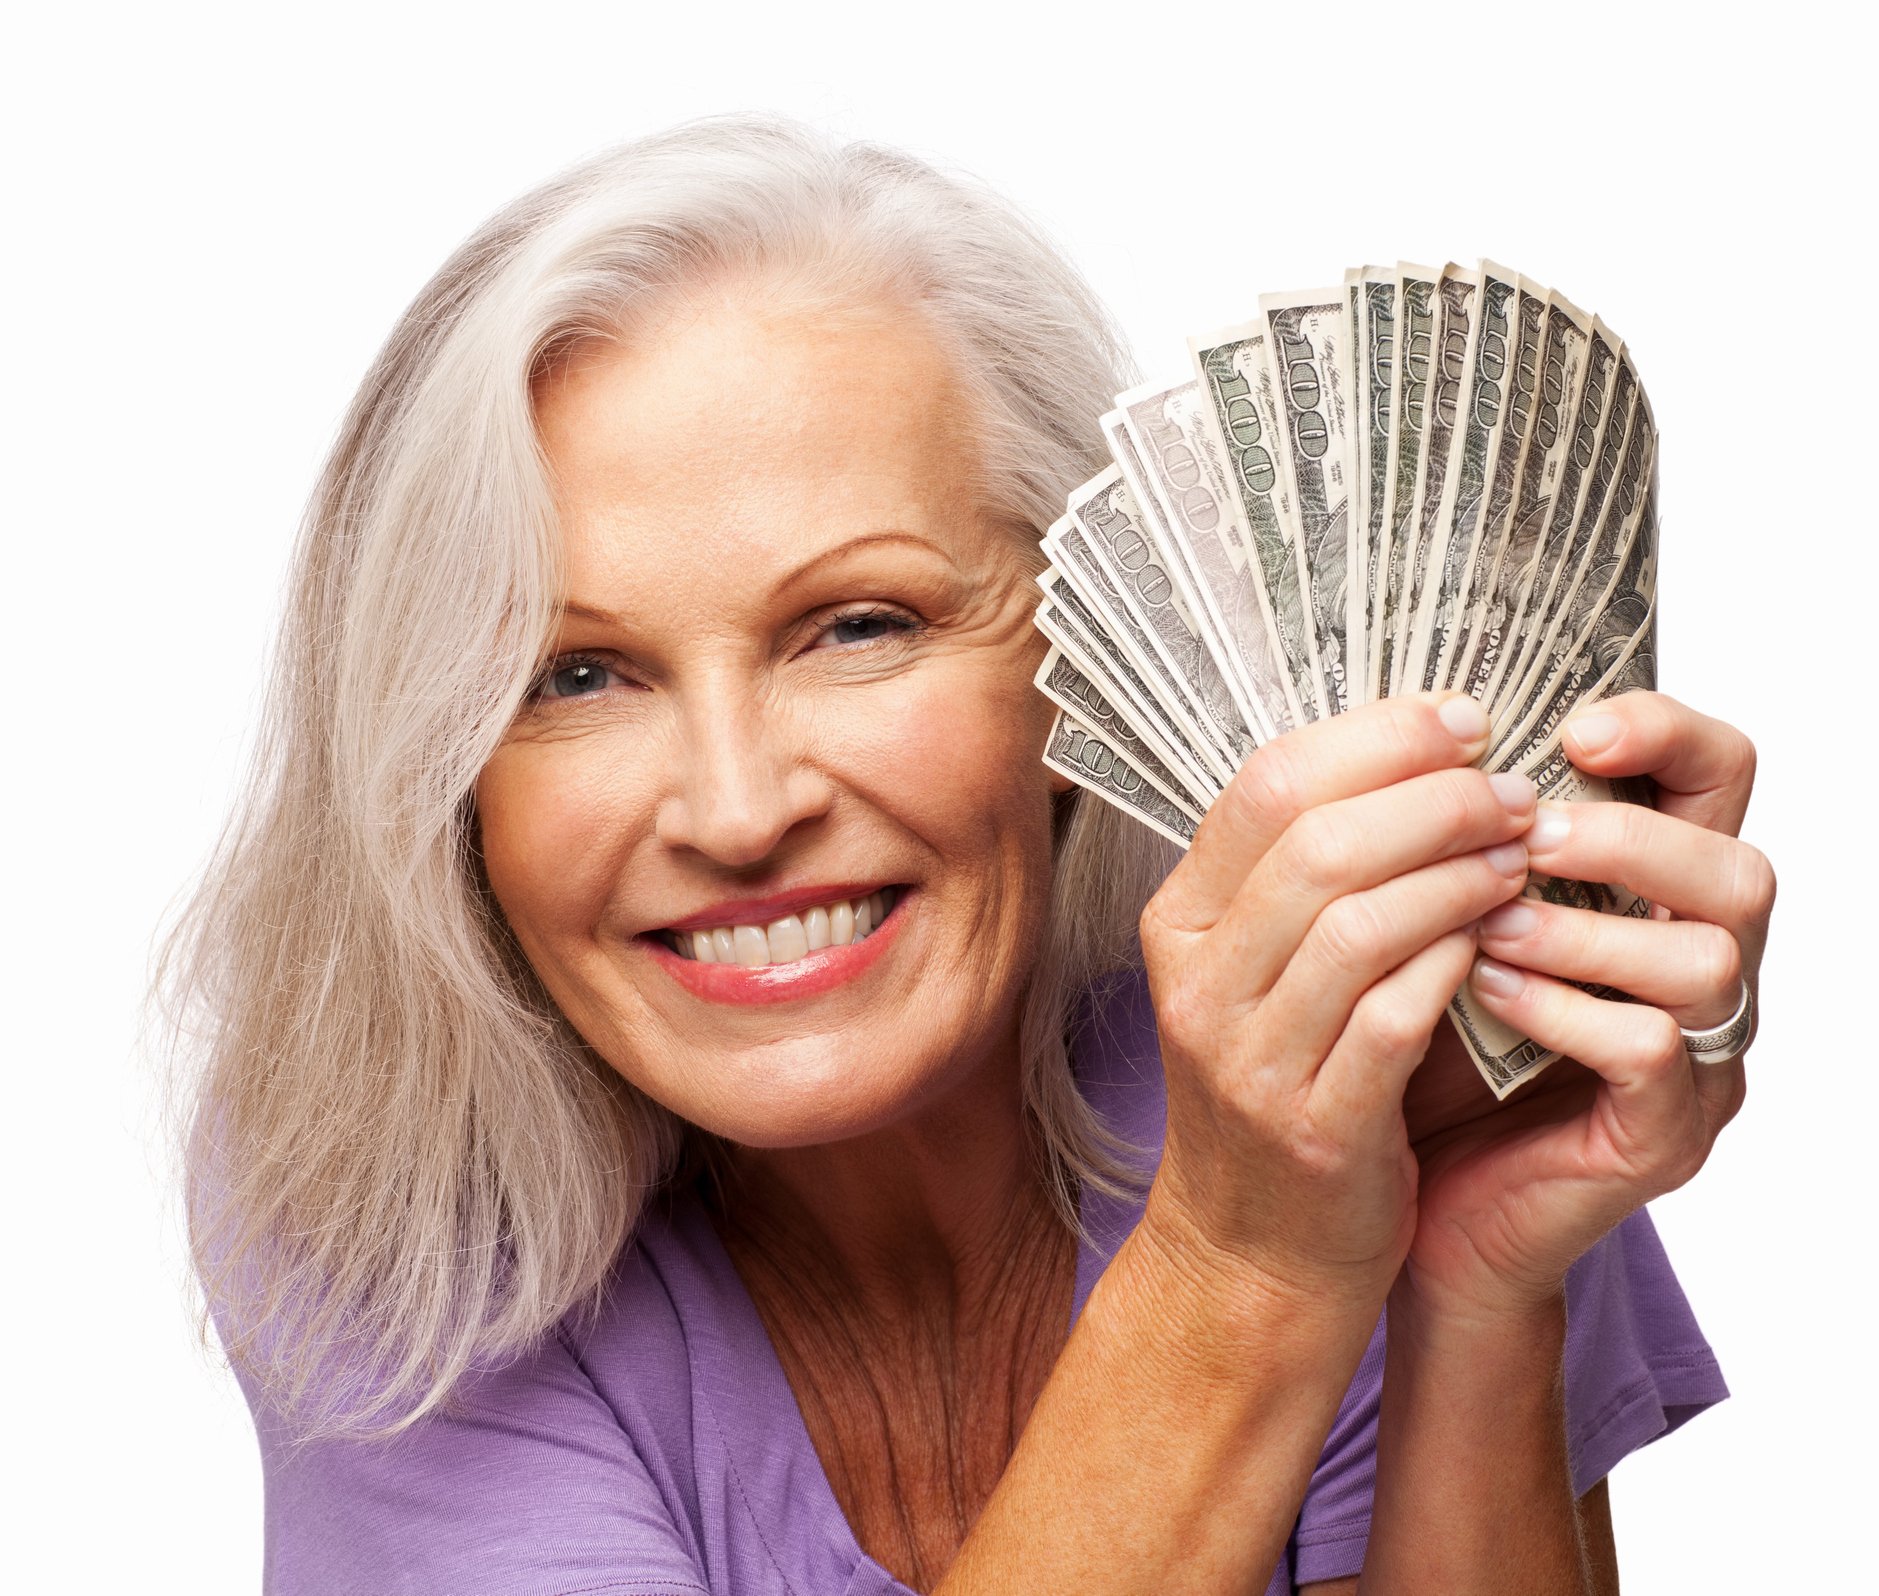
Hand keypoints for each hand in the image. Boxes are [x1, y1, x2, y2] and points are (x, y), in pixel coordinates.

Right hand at [1134, 693, 1533, 1319]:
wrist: (1252, 1253)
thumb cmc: (1276, 1089)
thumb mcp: (1254, 971)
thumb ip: (1305, 875)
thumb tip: (1410, 756)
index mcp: (1179, 923)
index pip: (1266, 786)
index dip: (1375, 736)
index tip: (1461, 718)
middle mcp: (1198, 983)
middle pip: (1316, 843)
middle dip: (1434, 797)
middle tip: (1512, 790)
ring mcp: (1249, 1061)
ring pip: (1359, 923)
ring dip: (1458, 874)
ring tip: (1522, 854)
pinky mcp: (1316, 1128)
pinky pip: (1396, 1016)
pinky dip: (1456, 960)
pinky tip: (1499, 936)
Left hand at [1398, 691, 1771, 1320]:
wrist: (1400, 1196)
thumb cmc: (1416, 1037)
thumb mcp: (1431, 913)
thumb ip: (1449, 834)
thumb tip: (1408, 722)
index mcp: (1649, 888)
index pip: (1713, 775)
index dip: (1667, 732)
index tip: (1573, 729)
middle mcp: (1698, 963)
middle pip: (1740, 866)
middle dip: (1630, 837)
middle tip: (1526, 837)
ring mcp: (1695, 1055)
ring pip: (1707, 961)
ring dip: (1585, 929)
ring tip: (1486, 926)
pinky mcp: (1662, 1131)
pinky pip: (1653, 1051)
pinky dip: (1565, 1010)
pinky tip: (1485, 993)